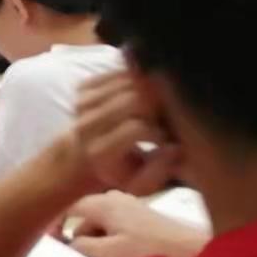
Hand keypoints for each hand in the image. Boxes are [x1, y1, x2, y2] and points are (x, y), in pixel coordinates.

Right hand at [68, 192, 208, 256]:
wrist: (195, 253)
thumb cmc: (148, 253)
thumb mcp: (108, 253)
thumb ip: (81, 245)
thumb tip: (70, 241)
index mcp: (103, 201)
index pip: (68, 208)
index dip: (57, 227)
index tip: (52, 246)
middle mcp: (115, 196)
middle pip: (86, 216)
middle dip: (80, 237)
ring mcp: (131, 205)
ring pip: (103, 223)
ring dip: (98, 241)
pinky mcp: (144, 216)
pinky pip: (118, 226)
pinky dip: (113, 240)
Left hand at [71, 70, 180, 196]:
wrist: (84, 154)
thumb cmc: (121, 171)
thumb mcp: (142, 184)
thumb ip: (161, 171)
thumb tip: (174, 147)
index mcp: (99, 152)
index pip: (138, 128)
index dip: (159, 132)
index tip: (165, 140)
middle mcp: (86, 126)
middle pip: (133, 99)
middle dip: (158, 106)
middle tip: (165, 117)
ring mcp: (82, 103)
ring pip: (128, 82)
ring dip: (149, 91)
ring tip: (155, 107)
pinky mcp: (82, 87)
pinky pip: (119, 72)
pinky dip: (137, 80)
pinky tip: (141, 93)